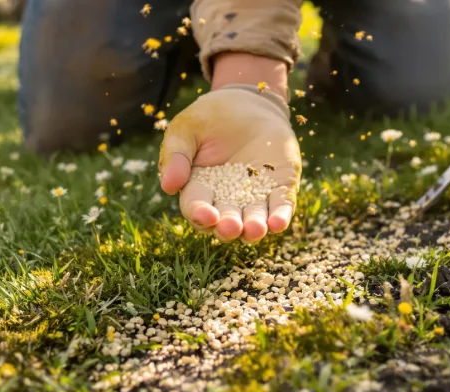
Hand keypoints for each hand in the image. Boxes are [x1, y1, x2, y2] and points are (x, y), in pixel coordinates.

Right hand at [159, 85, 301, 242]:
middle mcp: (226, 200)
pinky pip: (280, 207)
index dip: (200, 214)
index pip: (197, 207)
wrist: (249, 102)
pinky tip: (278, 223)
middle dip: (227, 226)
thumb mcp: (186, 129)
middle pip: (225, 221)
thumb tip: (168, 186)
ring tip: (255, 230)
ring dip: (253, 229)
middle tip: (230, 227)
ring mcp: (255, 197)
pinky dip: (280, 217)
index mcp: (199, 189)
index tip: (206, 216)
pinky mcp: (279, 188)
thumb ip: (176, 155)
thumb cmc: (211, 117)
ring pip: (253, 220)